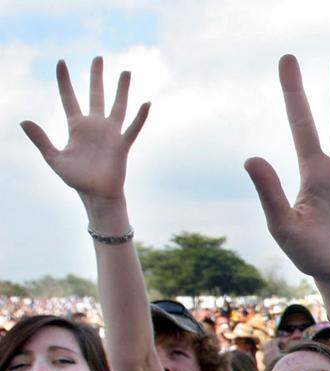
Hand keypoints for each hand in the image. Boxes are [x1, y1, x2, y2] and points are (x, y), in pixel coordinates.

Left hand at [21, 58, 148, 205]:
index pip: (69, 98)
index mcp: (76, 127)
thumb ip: (40, 139)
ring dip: (121, 89)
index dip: (64, 80)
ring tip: (125, 72)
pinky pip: (133, 127)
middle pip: (96, 95)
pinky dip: (140, 116)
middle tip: (98, 57)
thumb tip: (24, 121)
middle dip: (96, 76)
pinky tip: (146, 103)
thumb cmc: (76, 178)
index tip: (61, 62)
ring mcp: (110, 133)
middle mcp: (95, 126)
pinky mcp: (122, 144)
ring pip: (117, 106)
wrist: (97, 194)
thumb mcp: (54, 158)